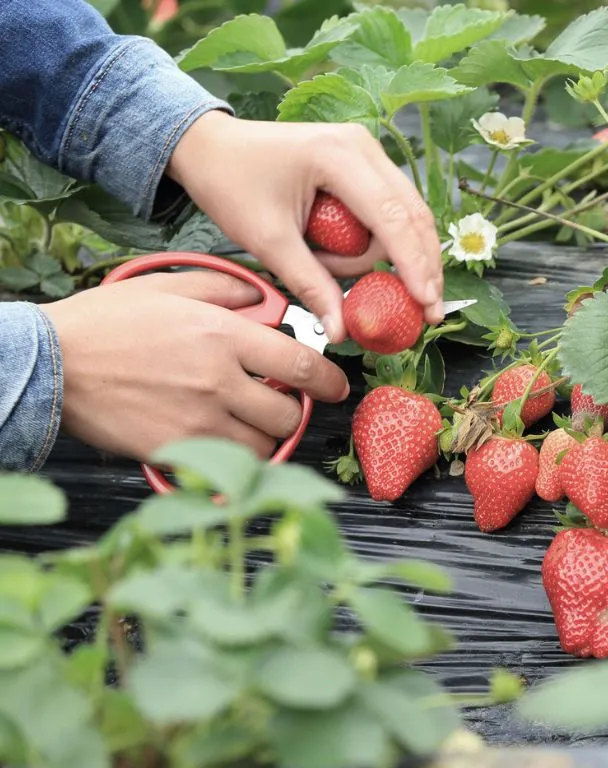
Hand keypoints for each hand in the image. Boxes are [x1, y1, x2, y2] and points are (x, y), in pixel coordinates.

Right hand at [40, 272, 349, 460]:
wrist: (52, 364)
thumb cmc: (105, 324)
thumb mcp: (169, 286)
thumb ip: (224, 288)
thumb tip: (261, 295)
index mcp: (223, 336)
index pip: (300, 366)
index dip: (329, 381)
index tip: (336, 386)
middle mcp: (218, 381)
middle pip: (289, 414)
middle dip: (293, 413)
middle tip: (280, 404)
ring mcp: (198, 420)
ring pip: (263, 446)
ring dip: (264, 438)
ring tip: (246, 424)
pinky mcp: (175, 449)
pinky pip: (225, 465)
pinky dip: (231, 459)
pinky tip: (219, 441)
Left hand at [166, 110, 444, 340]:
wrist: (209, 146)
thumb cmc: (230, 184)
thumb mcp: (268, 241)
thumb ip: (310, 284)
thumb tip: (340, 331)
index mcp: (338, 156)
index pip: (392, 218)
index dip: (414, 265)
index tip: (426, 304)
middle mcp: (363, 146)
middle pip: (413, 214)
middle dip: (421, 265)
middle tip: (426, 310)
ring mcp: (367, 151)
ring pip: (407, 213)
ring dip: (392, 254)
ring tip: (337, 272)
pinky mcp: (364, 162)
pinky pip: (391, 208)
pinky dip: (385, 241)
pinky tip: (363, 262)